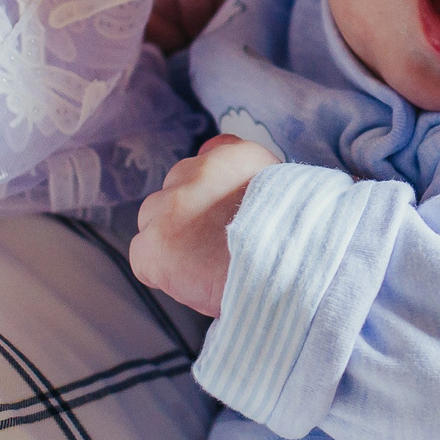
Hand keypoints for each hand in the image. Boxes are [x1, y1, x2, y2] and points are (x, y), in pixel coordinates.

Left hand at [128, 134, 280, 314]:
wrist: (289, 270)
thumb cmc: (296, 244)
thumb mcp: (290, 195)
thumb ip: (262, 182)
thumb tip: (241, 189)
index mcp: (236, 156)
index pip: (208, 156)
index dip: (210, 192)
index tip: (223, 215)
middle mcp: (198, 171)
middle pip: (175, 191)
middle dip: (186, 216)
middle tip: (213, 248)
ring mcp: (171, 205)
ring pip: (153, 220)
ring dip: (170, 240)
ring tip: (202, 268)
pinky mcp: (154, 242)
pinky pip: (142, 257)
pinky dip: (160, 272)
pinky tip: (190, 282)